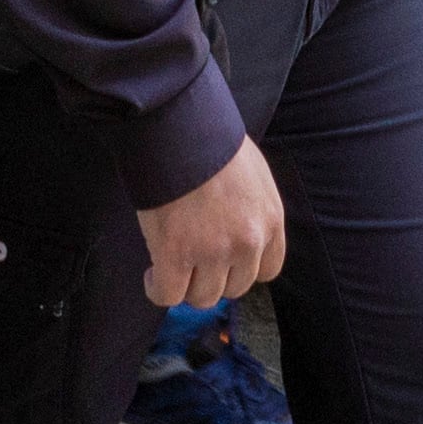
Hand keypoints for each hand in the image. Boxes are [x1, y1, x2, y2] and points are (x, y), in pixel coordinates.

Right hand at [139, 139, 285, 308]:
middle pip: (234, 287)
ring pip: (203, 296)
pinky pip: (169, 295)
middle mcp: (248, 242)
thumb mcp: (252, 173)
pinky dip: (158, 289)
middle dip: (212, 277)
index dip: (241, 268)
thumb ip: (251, 206)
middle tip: (191, 261)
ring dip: (185, 286)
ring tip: (168, 268)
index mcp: (270, 220)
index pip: (267, 270)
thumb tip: (234, 224)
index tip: (222, 261)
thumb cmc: (209, 139)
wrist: (177, 127)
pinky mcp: (176, 255)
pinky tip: (152, 275)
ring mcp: (213, 251)